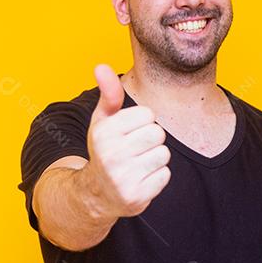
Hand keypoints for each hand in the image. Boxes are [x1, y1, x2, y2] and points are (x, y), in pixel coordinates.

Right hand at [84, 64, 170, 217]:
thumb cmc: (106, 150)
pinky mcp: (136, 196)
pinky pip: (165, 176)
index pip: (148, 114)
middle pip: (158, 133)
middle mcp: (111, 154)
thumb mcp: (103, 121)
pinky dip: (157, 177)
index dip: (143, 122)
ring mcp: (123, 177)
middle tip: (135, 149)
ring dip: (155, 159)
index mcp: (104, 132)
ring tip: (138, 164)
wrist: (96, 193)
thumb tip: (101, 66)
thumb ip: (108, 93)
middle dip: (151, 140)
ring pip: (164, 154)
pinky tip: (141, 179)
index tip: (129, 133)